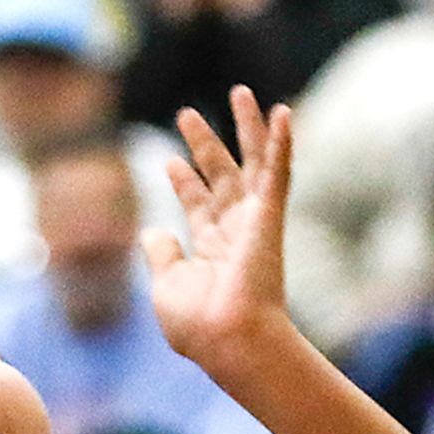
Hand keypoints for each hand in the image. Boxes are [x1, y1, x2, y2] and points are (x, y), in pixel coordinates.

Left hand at [142, 90, 296, 374]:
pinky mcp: (269, 216)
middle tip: (186, 113)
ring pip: (252, 163)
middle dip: (205, 144)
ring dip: (247, 128)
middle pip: (221, 176)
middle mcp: (234, 230)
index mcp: (210, 249)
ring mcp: (254, 221)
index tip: (169, 159)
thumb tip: (151, 232)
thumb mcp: (166, 287)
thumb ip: (161, 256)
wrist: (229, 341)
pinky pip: (277, 172)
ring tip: (241, 92)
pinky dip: (280, 142)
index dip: (184, 181)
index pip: (197, 204)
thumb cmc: (198, 326)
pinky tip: (282, 112)